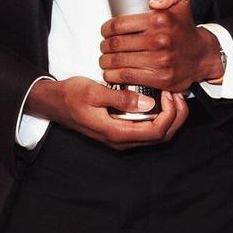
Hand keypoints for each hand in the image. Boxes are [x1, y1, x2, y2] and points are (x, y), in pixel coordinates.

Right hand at [25, 76, 188, 149]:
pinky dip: (159, 116)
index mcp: (116, 133)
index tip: (169, 92)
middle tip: (179, 93)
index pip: (155, 132)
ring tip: (173, 94)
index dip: (170, 114)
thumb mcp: (94, 92)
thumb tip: (148, 103)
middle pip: (161, 137)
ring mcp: (121, 137)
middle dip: (176, 117)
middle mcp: (121, 140)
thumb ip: (120, 98)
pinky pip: (147, 129)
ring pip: (156, 135)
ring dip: (170, 117)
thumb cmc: (71, 96)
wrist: (54, 103)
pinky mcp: (120, 129)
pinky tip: (160, 98)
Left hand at [99, 0, 223, 92]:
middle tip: (104, 47)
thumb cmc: (185, 29)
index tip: (105, 32)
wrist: (202, 55)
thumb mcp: (182, 2)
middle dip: (105, 46)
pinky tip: (111, 73)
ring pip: (119, 61)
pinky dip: (114, 76)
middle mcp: (159, 39)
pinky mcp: (160, 78)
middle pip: (117, 43)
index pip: (120, 24)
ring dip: (106, 61)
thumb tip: (153, 0)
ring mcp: (159, 60)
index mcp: (160, 19)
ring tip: (105, 60)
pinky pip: (128, 76)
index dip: (106, 29)